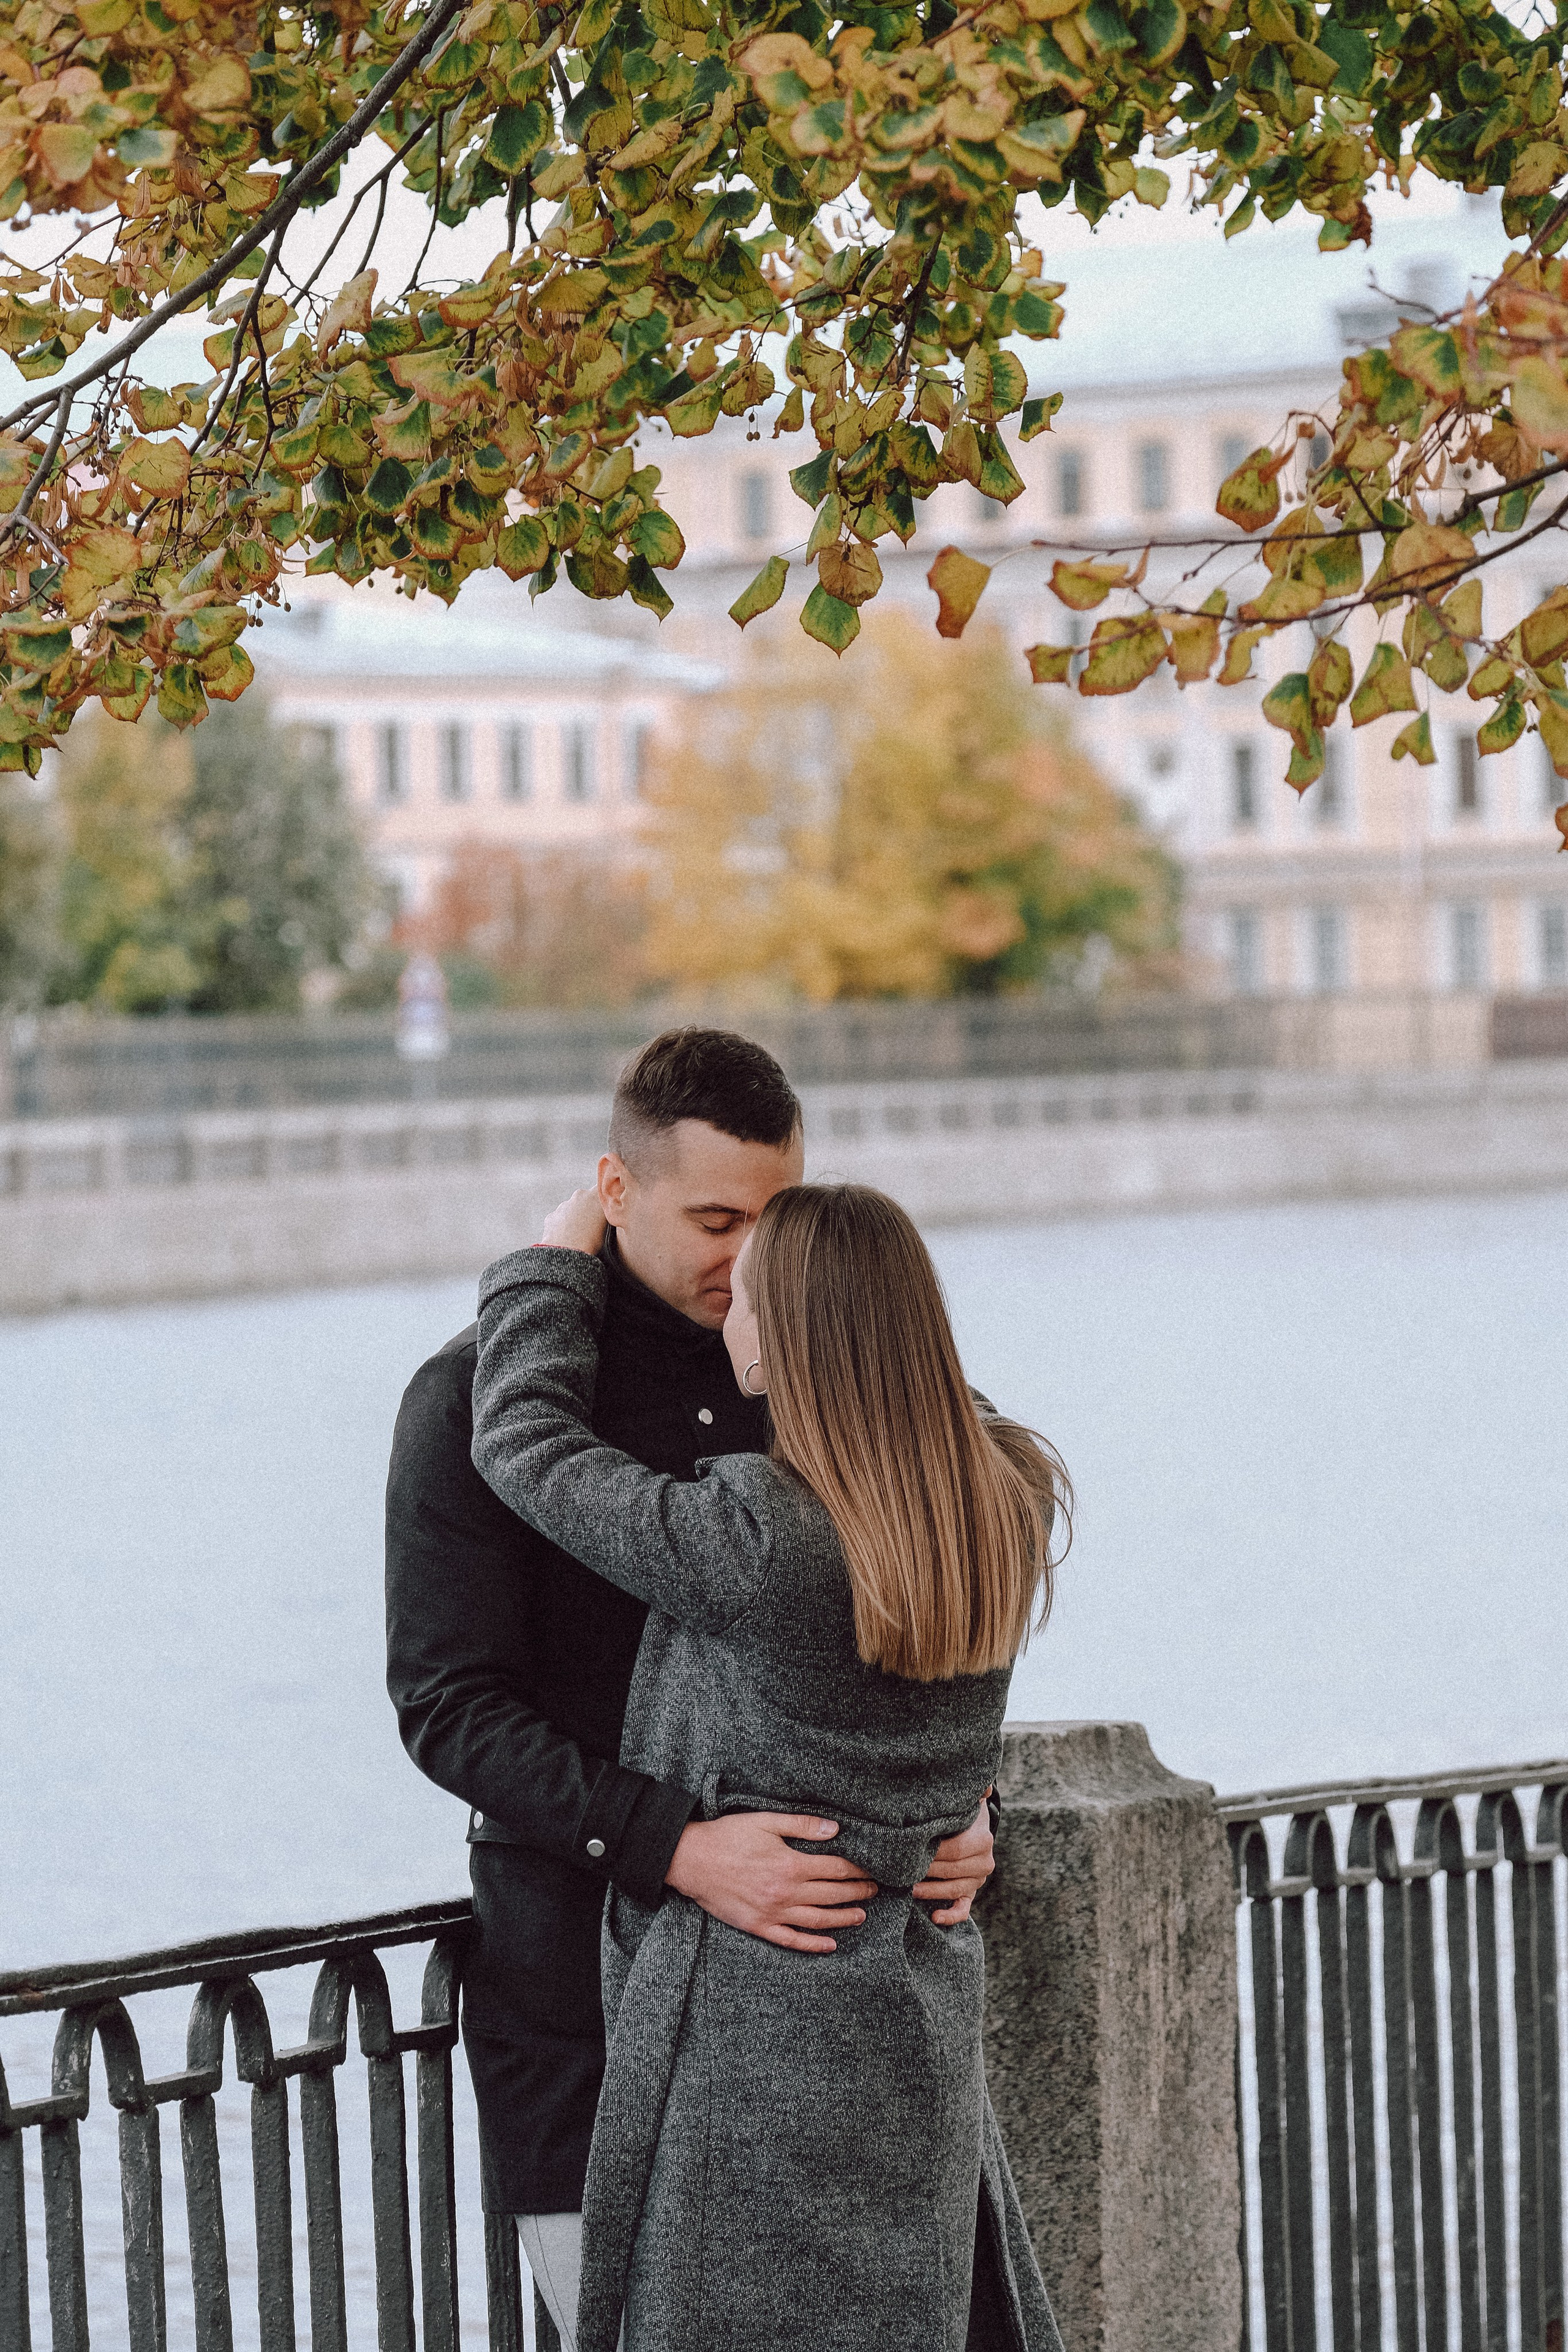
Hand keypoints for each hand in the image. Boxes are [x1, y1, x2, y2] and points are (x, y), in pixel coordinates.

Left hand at [539, 1187, 607, 1254]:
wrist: (565, 1252)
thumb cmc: (590, 1242)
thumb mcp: (606, 1227)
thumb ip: (603, 1215)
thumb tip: (600, 1215)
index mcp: (594, 1196)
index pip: (602, 1188)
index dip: (603, 1196)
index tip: (605, 1204)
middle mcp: (579, 1196)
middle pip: (585, 1198)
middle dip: (588, 1208)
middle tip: (592, 1223)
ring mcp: (563, 1206)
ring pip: (571, 1208)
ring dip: (574, 1217)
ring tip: (578, 1234)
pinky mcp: (551, 1216)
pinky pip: (559, 1219)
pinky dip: (562, 1226)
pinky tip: (566, 1238)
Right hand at [666, 1813, 877, 1954]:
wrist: (691, 1860)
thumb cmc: (728, 1836)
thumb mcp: (766, 1821)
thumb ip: (802, 1825)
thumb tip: (835, 1829)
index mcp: (790, 1865)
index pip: (835, 1869)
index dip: (857, 1870)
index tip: (872, 1869)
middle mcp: (785, 1893)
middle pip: (831, 1895)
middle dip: (856, 1892)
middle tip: (874, 1890)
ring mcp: (772, 1913)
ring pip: (817, 1920)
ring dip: (842, 1919)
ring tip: (861, 1916)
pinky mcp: (758, 1927)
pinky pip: (791, 1940)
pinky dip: (813, 1945)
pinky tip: (830, 1945)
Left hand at [912, 1797, 995, 1925]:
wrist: (971, 1829)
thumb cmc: (960, 1813)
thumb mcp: (965, 1801)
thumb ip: (972, 1792)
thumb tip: (983, 1788)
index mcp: (983, 1840)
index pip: (956, 1850)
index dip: (933, 1852)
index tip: (911, 1850)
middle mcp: (984, 1862)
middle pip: (952, 1871)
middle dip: (927, 1871)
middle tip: (902, 1870)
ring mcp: (978, 1880)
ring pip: (954, 1890)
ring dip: (931, 1891)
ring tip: (908, 1888)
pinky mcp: (971, 1894)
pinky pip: (963, 1909)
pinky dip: (951, 1916)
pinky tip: (934, 1917)